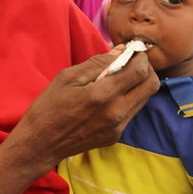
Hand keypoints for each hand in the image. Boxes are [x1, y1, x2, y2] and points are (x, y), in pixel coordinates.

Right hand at [13, 45, 160, 174]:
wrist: (40, 144)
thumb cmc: (49, 107)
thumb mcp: (68, 77)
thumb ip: (98, 63)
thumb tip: (121, 50)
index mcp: (104, 96)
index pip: (140, 71)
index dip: (141, 56)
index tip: (134, 49)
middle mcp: (117, 113)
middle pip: (152, 85)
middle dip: (147, 68)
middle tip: (132, 60)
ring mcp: (118, 127)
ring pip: (145, 98)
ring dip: (139, 83)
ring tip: (120, 75)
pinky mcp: (115, 136)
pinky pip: (132, 111)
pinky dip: (128, 97)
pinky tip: (111, 94)